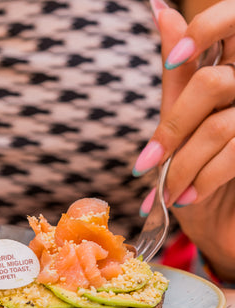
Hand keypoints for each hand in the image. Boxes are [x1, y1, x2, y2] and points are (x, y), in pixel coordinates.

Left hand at [135, 1, 234, 281]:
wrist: (222, 221)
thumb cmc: (199, 168)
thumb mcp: (184, 119)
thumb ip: (179, 72)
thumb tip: (160, 7)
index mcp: (234, 72)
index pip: (234, 20)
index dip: (205, 29)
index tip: (172, 59)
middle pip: (211, 84)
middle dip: (171, 131)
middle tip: (145, 165)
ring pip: (218, 126)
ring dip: (182, 166)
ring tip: (168, 193)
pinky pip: (232, 153)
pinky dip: (202, 179)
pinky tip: (187, 197)